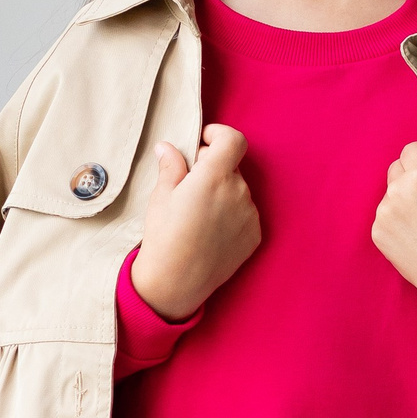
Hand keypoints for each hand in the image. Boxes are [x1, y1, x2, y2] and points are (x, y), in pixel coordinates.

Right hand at [129, 125, 260, 320]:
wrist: (176, 282)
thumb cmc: (164, 237)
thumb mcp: (161, 196)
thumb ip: (171, 166)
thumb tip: (168, 148)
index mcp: (215, 176)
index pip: (233, 139)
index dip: (219, 135)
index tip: (204, 142)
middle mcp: (239, 192)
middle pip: (232, 166)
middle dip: (213, 168)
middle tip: (189, 185)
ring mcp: (250, 214)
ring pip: (238, 190)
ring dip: (223, 192)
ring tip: (198, 214)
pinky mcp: (255, 235)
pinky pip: (245, 213)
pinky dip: (232, 214)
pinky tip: (211, 230)